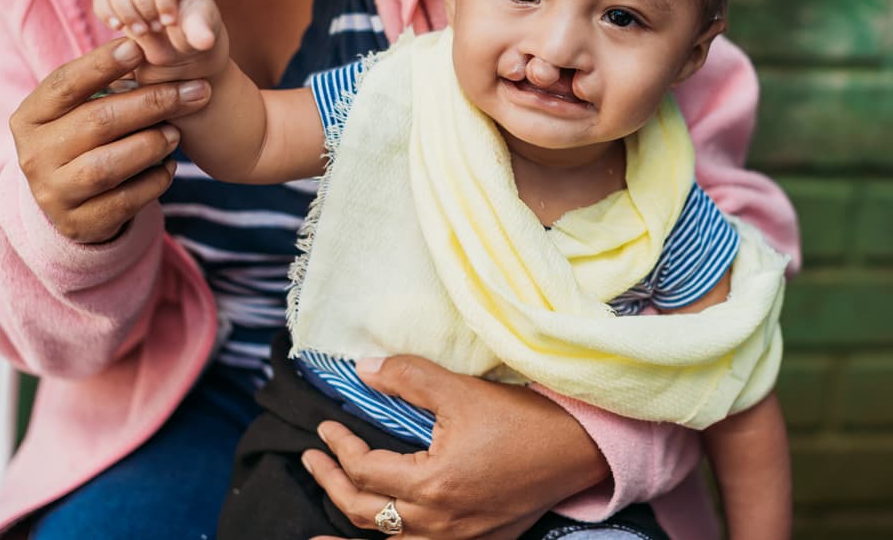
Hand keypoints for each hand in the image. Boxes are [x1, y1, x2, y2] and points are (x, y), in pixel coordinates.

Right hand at [9, 37, 211, 242]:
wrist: (76, 206)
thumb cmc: (87, 141)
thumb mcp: (83, 110)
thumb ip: (106, 83)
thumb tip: (147, 41)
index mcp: (29, 117)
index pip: (64, 84)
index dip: (101, 64)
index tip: (139, 47)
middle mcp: (33, 155)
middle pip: (97, 121)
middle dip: (153, 103)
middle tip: (195, 91)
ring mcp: (53, 192)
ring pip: (109, 165)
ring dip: (153, 144)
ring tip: (177, 134)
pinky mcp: (79, 223)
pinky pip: (125, 200)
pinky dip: (155, 181)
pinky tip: (170, 166)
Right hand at [92, 0, 228, 83]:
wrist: (177, 49)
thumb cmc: (193, 35)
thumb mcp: (201, 35)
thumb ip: (202, 34)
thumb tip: (205, 41)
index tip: (169, 23)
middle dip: (144, 7)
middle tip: (156, 29)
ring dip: (126, 12)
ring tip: (142, 33)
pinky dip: (106, 13)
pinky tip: (118, 27)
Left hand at [301, 356, 608, 539]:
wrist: (578, 450)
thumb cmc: (522, 419)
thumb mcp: (460, 390)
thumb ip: (408, 377)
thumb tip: (363, 369)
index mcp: (432, 484)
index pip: (364, 469)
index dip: (338, 447)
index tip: (325, 426)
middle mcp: (439, 522)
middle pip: (364, 512)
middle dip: (331, 484)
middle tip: (315, 459)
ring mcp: (458, 538)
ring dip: (354, 517)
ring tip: (333, 498)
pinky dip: (390, 539)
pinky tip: (384, 530)